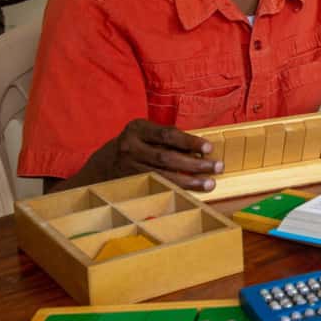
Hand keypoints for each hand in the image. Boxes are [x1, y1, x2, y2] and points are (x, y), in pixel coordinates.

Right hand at [93, 119, 222, 191]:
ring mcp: (127, 167)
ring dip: (189, 181)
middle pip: (166, 157)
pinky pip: (156, 187)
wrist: (102, 164)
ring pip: (162, 175)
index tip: (209, 148)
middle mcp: (129, 147)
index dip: (189, 141)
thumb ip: (169, 139)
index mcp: (137, 128)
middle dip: (195, 164)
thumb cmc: (136, 145)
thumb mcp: (146, 133)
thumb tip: (202, 151)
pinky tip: (192, 191)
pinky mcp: (129, 183)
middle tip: (218, 167)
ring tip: (210, 183)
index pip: (167, 135)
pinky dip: (176, 189)